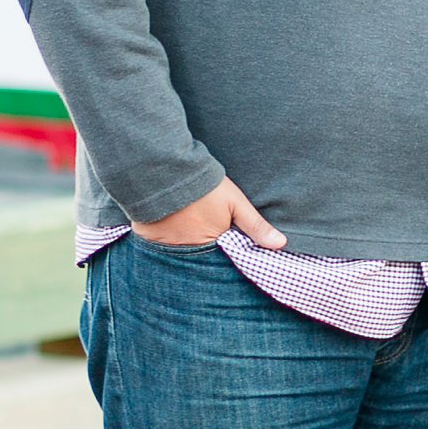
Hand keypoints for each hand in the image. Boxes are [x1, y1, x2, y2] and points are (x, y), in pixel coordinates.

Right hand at [134, 174, 286, 249]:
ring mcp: (164, 247)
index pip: (221, 261)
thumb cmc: (205, 186)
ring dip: (181, 250)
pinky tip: (165, 234)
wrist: (167, 168)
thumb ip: (256, 226)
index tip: (225, 251)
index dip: (224, 257)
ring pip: (176, 256)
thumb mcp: (236, 203)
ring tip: (184, 239)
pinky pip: (156, 249)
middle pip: (197, 260)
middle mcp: (186, 252)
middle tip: (202, 242)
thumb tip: (280, 244)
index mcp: (209, 245)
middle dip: (202, 258)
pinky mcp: (147, 238)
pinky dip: (161, 244)